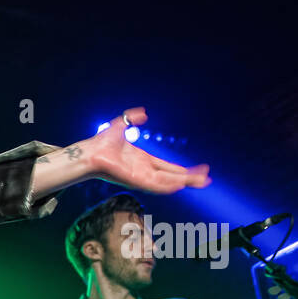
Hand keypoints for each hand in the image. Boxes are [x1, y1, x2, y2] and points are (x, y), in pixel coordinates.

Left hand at [77, 107, 210, 192]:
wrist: (90, 152)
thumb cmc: (102, 142)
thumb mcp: (122, 125)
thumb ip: (133, 118)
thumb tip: (144, 113)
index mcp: (144, 161)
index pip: (168, 167)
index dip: (183, 169)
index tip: (199, 170)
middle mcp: (144, 171)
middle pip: (172, 176)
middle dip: (190, 179)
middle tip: (207, 180)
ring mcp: (141, 177)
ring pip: (168, 182)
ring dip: (185, 182)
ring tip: (202, 181)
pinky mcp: (136, 181)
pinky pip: (156, 185)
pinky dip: (168, 185)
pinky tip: (181, 184)